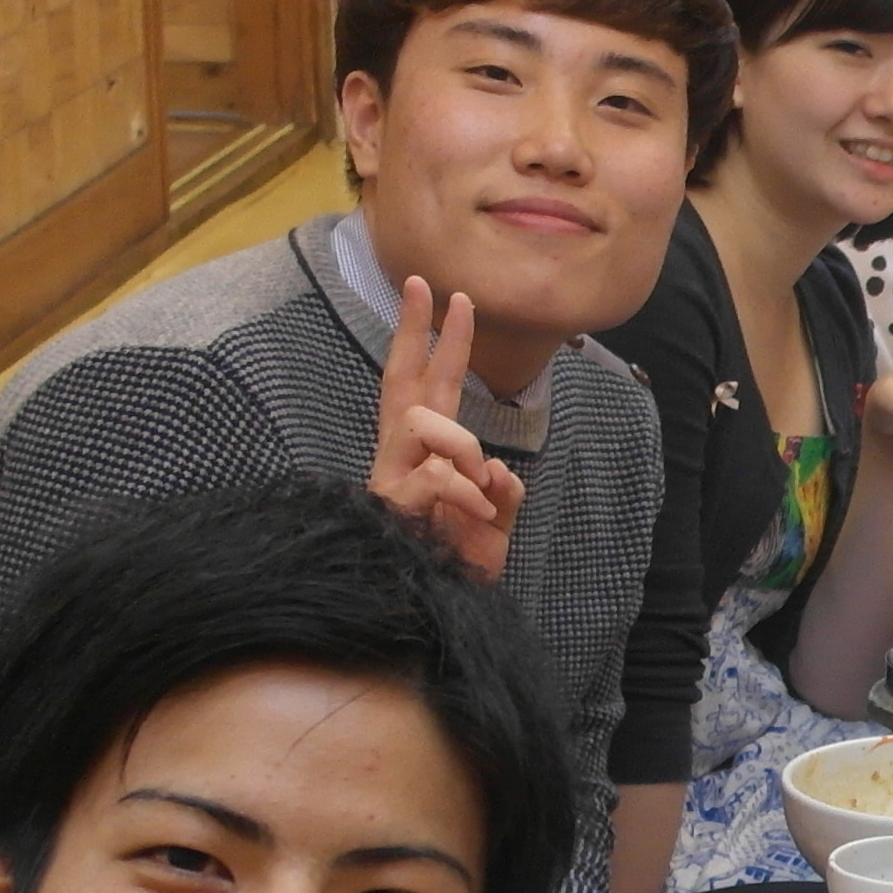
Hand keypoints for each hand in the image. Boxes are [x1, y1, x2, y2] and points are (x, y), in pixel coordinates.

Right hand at [371, 276, 518, 581]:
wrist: (439, 605)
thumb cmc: (459, 561)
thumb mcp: (495, 519)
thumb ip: (502, 489)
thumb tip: (498, 470)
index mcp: (425, 453)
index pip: (424, 385)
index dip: (432, 340)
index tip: (444, 294)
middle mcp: (400, 454)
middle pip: (400, 377)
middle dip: (415, 329)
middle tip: (429, 287)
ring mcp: (391, 476)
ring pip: (426, 421)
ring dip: (462, 446)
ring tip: (476, 488)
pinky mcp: (391, 502)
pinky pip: (439, 473)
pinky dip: (468, 492)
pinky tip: (477, 516)